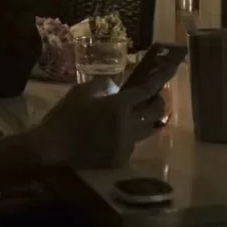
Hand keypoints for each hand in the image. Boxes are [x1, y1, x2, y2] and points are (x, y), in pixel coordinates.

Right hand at [34, 67, 168, 171]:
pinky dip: (129, 135)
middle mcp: (128, 125)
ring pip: (147, 129)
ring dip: (145, 119)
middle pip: (156, 112)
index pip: (147, 89)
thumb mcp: (83, 91)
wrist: (54, 146)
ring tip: (136, 114)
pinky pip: (132, 143)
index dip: (162, 78)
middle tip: (152, 95)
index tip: (173, 68)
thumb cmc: (66, 115)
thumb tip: (119, 87)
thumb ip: (105, 86)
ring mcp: (126, 144)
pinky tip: (114, 134)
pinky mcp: (121, 158)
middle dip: (158, 101)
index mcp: (119, 106)